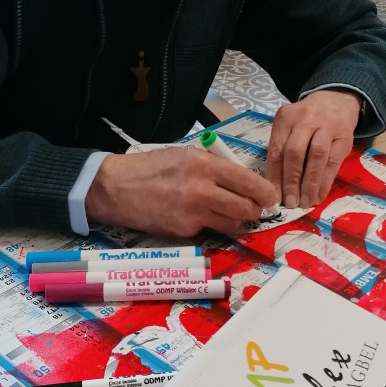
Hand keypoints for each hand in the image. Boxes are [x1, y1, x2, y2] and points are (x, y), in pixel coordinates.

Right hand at [84, 147, 278, 237]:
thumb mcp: (184, 155)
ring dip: (234, 220)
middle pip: (247, 208)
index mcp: (203, 164)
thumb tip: (243, 182)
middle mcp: (201, 189)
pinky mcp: (183, 231)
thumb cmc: (150, 168)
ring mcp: (192, 213)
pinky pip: (209, 230)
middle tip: (251, 208)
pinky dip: (209, 225)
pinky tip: (196, 216)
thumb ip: (214, 167)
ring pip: (232, 223)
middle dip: (254, 210)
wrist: (115, 187)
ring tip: (224, 211)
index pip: (248, 182)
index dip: (265, 193)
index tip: (270, 198)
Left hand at [265, 89, 361, 208]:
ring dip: (309, 183)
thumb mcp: (290, 126)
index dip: (275, 177)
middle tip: (290, 203)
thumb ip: (282, 150)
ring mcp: (327, 126)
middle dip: (291, 181)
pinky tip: (319, 195)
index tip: (274, 197)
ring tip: (305, 202)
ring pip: (316, 157)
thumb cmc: (306, 120)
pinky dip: (325, 182)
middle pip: (295, 153)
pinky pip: (333, 162)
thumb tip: (276, 188)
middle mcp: (305, 119)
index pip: (277, 150)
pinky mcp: (344, 137)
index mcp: (285, 117)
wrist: (336, 100)